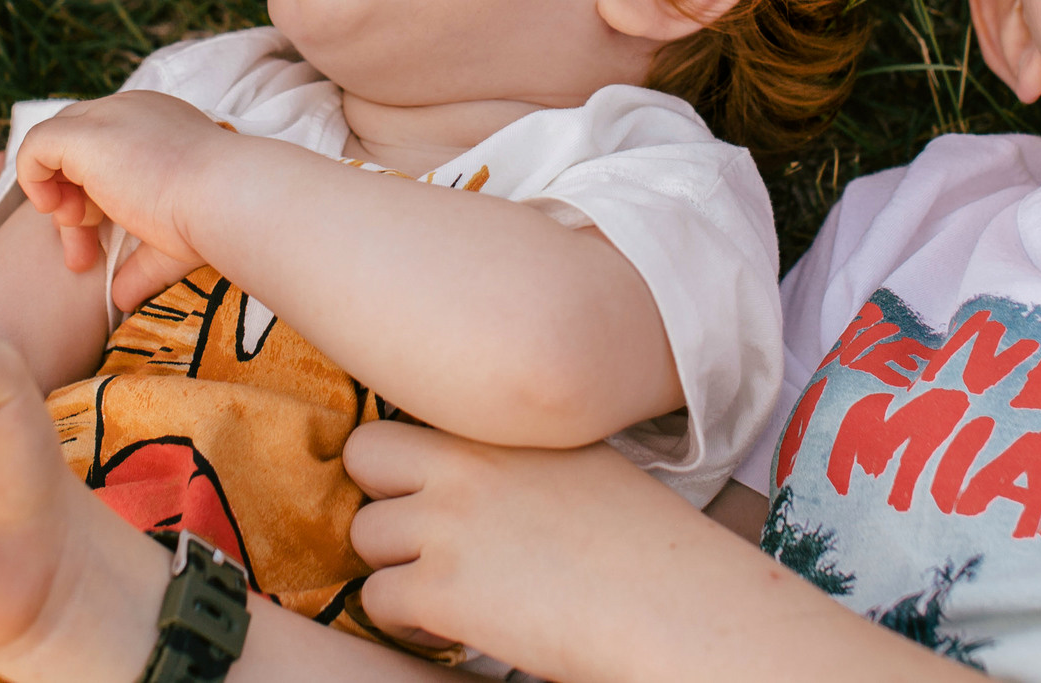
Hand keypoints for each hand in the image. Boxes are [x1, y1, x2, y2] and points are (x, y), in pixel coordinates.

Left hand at [17, 91, 228, 308]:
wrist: (226, 200)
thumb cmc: (212, 219)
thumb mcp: (170, 240)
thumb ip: (140, 263)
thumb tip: (121, 297)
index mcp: (155, 127)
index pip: (104, 150)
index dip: (93, 198)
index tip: (101, 244)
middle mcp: (130, 111)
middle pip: (76, 151)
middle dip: (72, 203)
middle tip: (83, 254)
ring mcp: (107, 117)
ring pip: (55, 150)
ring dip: (56, 197)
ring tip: (75, 233)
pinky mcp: (85, 134)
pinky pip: (35, 145)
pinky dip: (33, 179)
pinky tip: (55, 212)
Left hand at [345, 424, 702, 674]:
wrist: (676, 606)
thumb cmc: (646, 546)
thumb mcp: (584, 463)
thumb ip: (520, 454)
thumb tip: (480, 473)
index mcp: (502, 428)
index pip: (410, 413)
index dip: (413, 460)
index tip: (431, 490)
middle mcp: (467, 464)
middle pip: (366, 455)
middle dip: (382, 496)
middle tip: (419, 534)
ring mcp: (449, 524)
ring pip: (365, 536)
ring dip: (395, 567)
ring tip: (445, 589)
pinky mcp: (441, 589)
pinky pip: (376, 601)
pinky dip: (404, 622)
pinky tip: (451, 626)